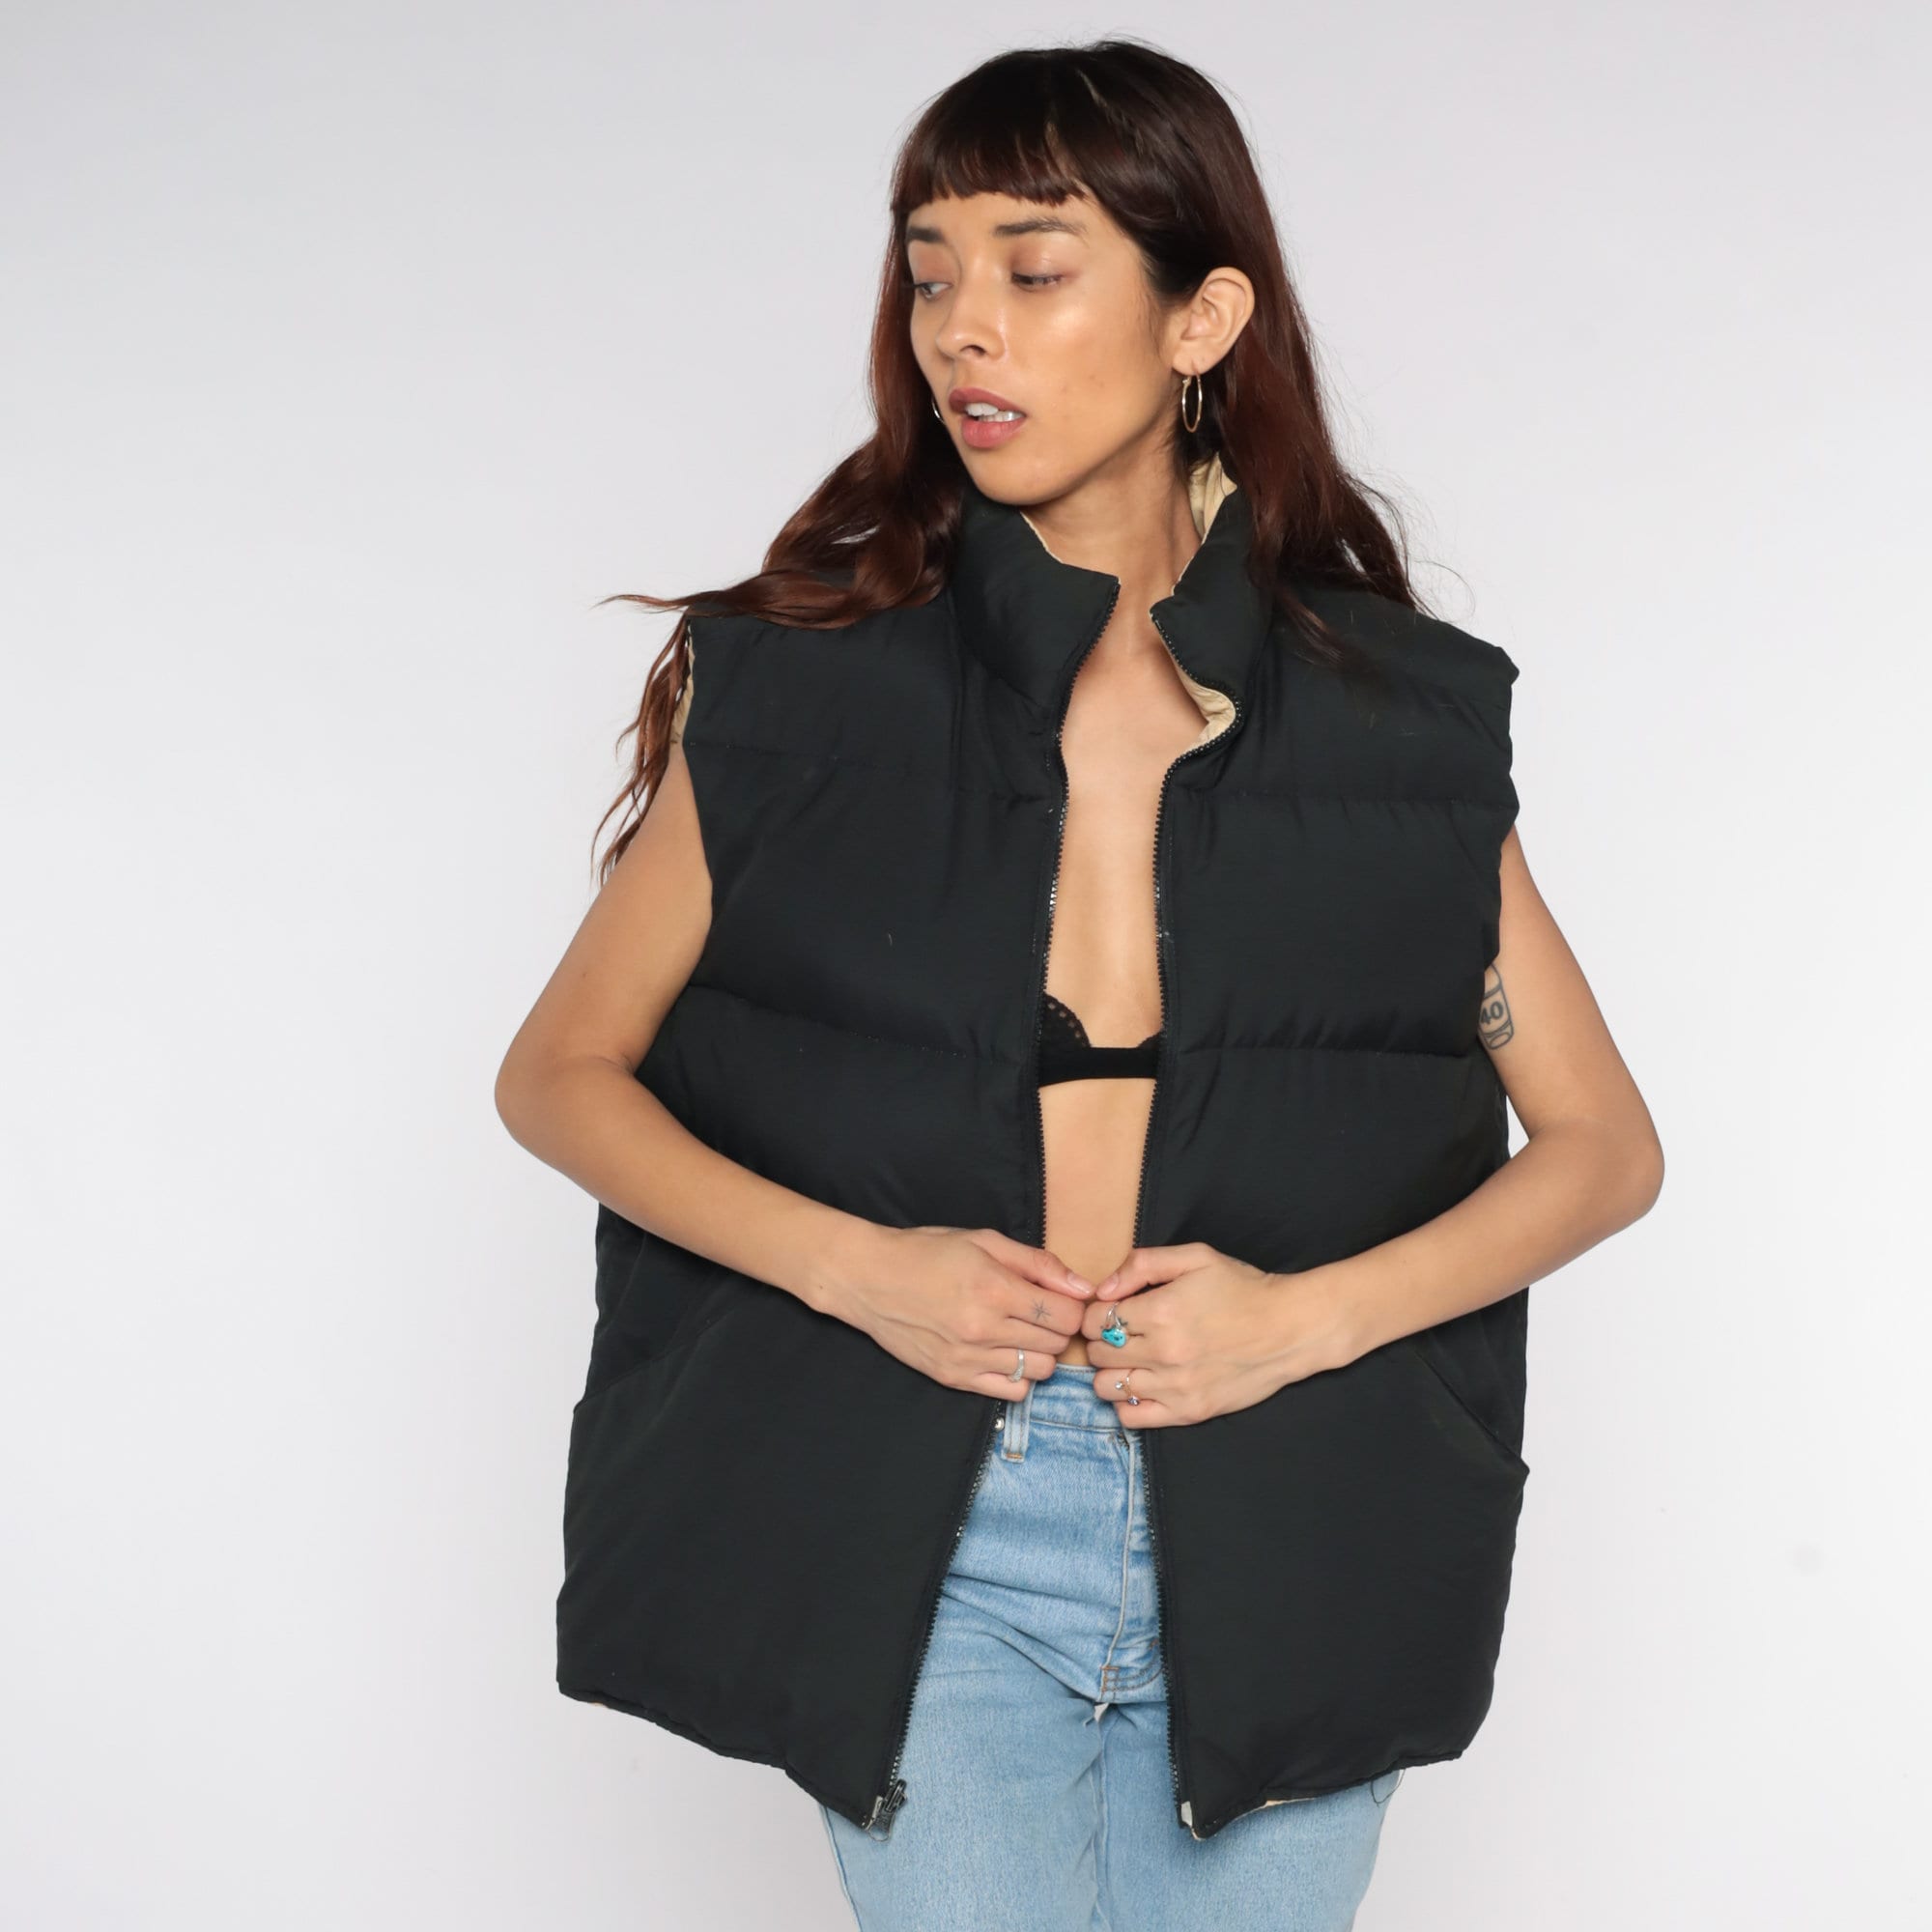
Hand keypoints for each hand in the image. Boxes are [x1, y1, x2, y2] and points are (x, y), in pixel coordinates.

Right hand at [832, 1225, 1097, 1397]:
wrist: (870, 1279)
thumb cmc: (928, 1252)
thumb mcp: (985, 1241)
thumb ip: (1039, 1264)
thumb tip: (1084, 1288)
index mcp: (994, 1289)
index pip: (1065, 1316)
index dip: (1073, 1307)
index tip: (1062, 1299)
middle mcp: (983, 1329)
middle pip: (1056, 1344)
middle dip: (1057, 1328)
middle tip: (1041, 1312)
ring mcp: (968, 1358)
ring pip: (1038, 1371)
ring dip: (1041, 1353)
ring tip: (1022, 1332)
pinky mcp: (954, 1378)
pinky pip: (1010, 1392)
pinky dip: (1018, 1375)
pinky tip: (1005, 1353)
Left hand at [1079, 1243, 1351, 1426]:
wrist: (1290, 1329)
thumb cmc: (1242, 1288)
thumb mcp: (1195, 1257)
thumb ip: (1143, 1264)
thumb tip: (1103, 1289)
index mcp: (1160, 1311)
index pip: (1094, 1318)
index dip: (1096, 1311)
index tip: (1112, 1310)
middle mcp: (1163, 1353)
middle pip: (1097, 1353)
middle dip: (1101, 1340)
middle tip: (1122, 1333)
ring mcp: (1175, 1387)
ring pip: (1106, 1387)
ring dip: (1110, 1371)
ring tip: (1130, 1359)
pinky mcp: (1189, 1412)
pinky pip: (1132, 1418)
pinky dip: (1127, 1402)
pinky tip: (1143, 1383)